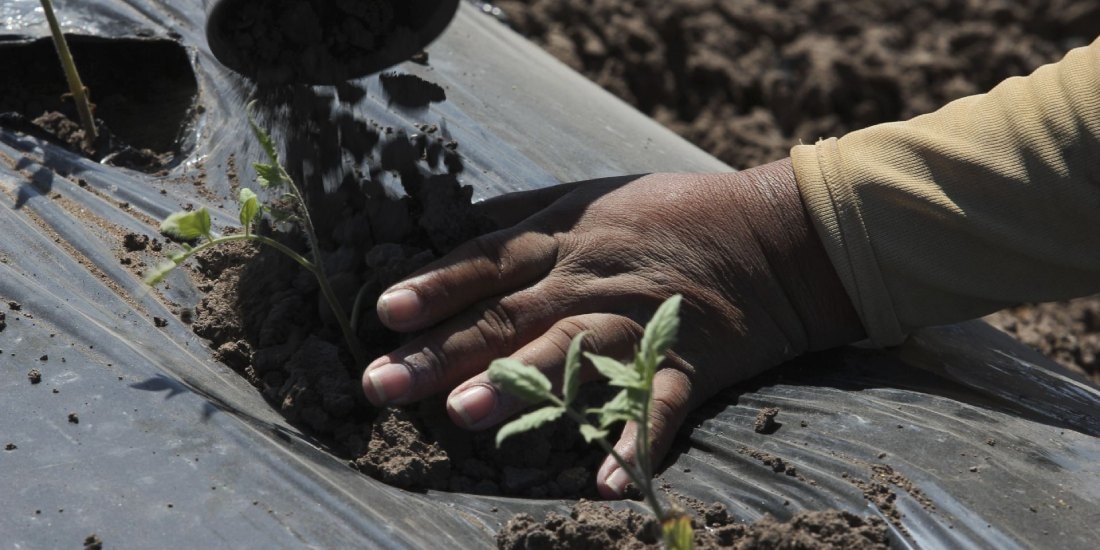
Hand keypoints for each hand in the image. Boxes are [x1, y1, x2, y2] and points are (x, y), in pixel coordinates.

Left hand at [361, 158, 863, 496]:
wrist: (771, 236)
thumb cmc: (668, 213)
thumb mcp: (586, 195)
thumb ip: (521, 218)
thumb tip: (453, 229)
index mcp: (561, 240)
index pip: (484, 262)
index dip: (435, 286)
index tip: (386, 314)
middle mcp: (589, 281)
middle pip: (507, 317)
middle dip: (442, 350)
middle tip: (383, 384)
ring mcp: (637, 323)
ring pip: (571, 352)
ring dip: (521, 383)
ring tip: (465, 413)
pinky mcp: (685, 364)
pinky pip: (657, 406)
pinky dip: (635, 442)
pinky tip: (604, 482)